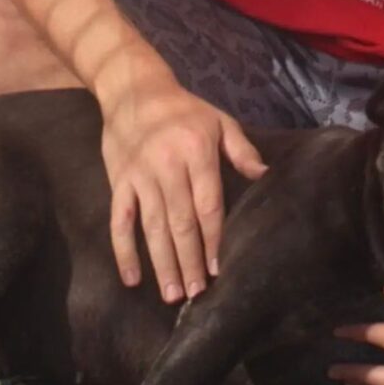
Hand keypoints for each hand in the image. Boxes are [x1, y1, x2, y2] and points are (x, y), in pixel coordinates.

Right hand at [98, 50, 266, 303]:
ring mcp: (140, 176)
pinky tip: (132, 278)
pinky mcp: (119, 182)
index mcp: (196, 152)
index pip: (208, 204)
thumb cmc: (184, 109)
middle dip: (190, 261)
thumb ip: (241, 149)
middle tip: (197, 294)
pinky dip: (124, 251)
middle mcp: (168, 167)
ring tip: (173, 294)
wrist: (134, 90)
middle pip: (180, 222)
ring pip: (152, 227)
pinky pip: (120, 221)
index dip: (214, 239)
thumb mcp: (219, 121)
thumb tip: (265, 174)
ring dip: (162, 263)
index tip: (219, 269)